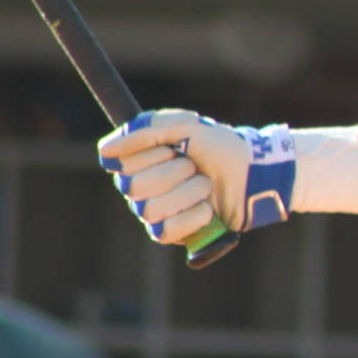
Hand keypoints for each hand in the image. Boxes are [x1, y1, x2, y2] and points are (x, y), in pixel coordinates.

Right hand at [96, 110, 296, 244]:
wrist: (252, 172)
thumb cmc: (218, 146)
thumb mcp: (186, 125)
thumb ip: (147, 130)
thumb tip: (105, 150)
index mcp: (137, 158)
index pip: (118, 162)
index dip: (148, 153)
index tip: (172, 146)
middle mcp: (139, 185)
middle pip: (133, 187)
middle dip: (172, 172)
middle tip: (193, 166)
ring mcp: (154, 210)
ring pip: (149, 209)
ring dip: (186, 193)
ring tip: (206, 185)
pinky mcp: (172, 232)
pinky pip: (166, 230)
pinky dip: (192, 216)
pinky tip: (208, 208)